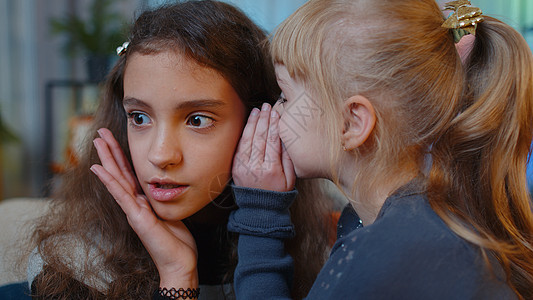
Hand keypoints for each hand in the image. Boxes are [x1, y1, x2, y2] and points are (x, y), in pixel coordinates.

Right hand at [90, 128, 197, 288]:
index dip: (121, 156)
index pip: (129, 174)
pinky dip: (109, 181)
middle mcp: (135, 204)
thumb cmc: (176, 241)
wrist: (179, 262)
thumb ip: (162, 200)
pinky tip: (99, 169)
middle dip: (110, 151)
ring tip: (97, 142)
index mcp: (143, 201)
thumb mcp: (170, 213)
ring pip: (117, 180)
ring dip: (106, 159)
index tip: (113, 139)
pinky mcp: (137, 218)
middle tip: (99, 132)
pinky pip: (122, 195)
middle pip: (119, 172)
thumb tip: (162, 186)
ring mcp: (133, 210)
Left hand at [232, 103, 294, 191]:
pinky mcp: (236, 167)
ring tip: (258, 110)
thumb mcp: (291, 178)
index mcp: (271, 169)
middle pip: (259, 137)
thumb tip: (285, 138)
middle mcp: (255, 167)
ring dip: (253, 122)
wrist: (259, 209)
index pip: (272, 141)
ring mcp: (243, 167)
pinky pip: (240, 146)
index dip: (274, 125)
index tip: (276, 113)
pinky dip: (244, 132)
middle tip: (267, 106)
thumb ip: (288, 158)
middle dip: (264, 119)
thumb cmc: (278, 193)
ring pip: (248, 139)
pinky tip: (249, 123)